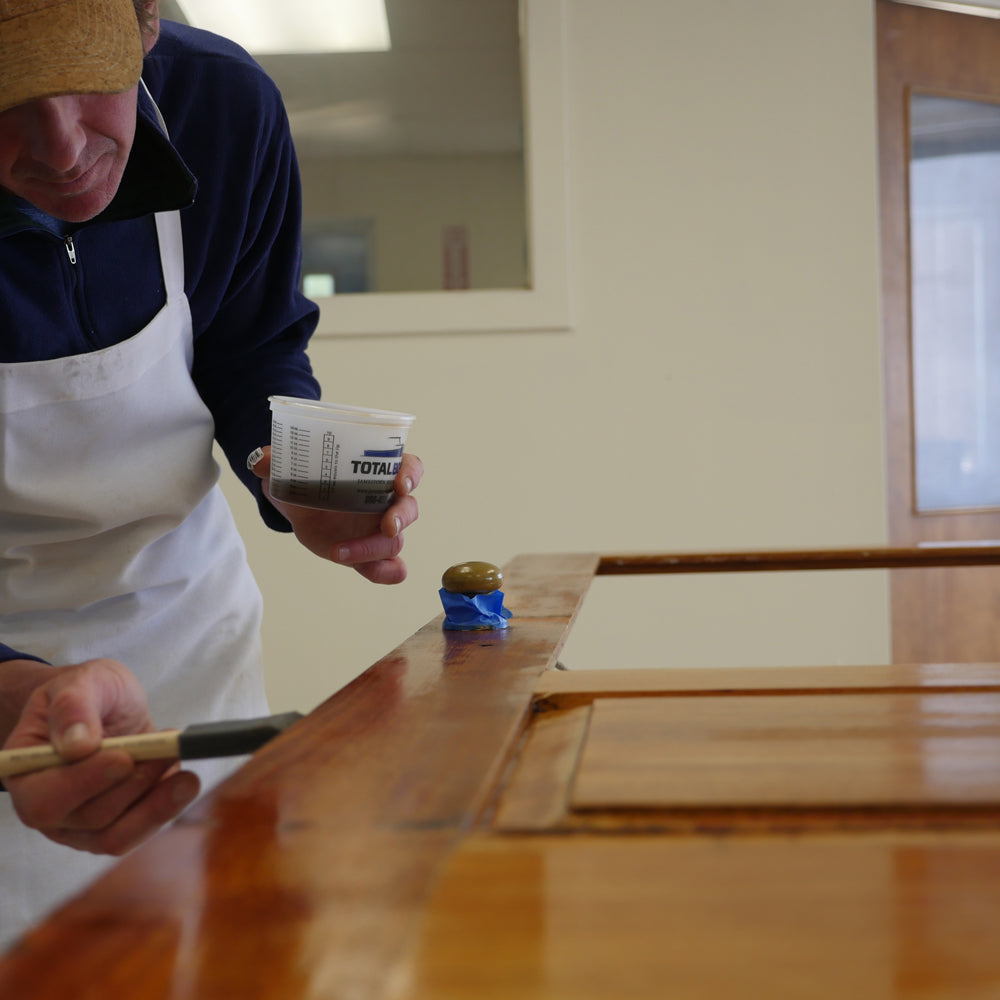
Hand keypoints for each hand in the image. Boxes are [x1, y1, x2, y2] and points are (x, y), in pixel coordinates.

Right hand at [2, 658, 199, 855]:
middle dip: (134, 783)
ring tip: (180, 762)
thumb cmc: (87, 693)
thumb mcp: (82, 680)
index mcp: (25, 771)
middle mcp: (46, 807)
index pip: (44, 799)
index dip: (84, 783)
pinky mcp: (114, 827)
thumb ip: (74, 706)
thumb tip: (77, 745)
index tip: (124, 757)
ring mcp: (79, 825)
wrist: (106, 707)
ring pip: (117, 835)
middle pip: (89, 817)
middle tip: (167, 747)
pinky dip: (165, 808)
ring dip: (156, 801)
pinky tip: (183, 780)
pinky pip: (139, 833)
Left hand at [249, 446, 422, 584]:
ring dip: (372, 549)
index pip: (409, 467)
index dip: (411, 475)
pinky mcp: (370, 554)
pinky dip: (387, 572)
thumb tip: (261, 460)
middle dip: (401, 517)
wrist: (298, 506)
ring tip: (337, 552)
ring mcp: (380, 529)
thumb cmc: (307, 477)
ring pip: (396, 541)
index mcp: (378, 471)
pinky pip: (391, 567)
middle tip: (386, 526)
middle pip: (408, 508)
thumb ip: (279, 462)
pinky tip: (369, 571)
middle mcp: (386, 500)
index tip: (400, 483)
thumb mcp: (292, 466)